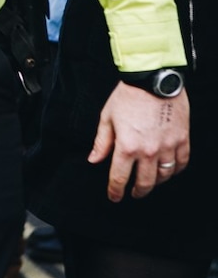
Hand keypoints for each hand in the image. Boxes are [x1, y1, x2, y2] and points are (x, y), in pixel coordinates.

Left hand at [89, 81, 189, 200]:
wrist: (154, 80)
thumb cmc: (128, 96)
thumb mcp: (107, 117)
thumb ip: (102, 142)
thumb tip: (94, 159)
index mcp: (127, 146)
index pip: (119, 177)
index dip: (115, 191)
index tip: (114, 196)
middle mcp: (149, 150)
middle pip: (145, 182)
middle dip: (137, 191)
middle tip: (133, 193)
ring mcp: (168, 146)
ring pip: (164, 176)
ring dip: (156, 182)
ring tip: (149, 182)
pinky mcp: (182, 139)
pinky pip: (181, 163)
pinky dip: (175, 170)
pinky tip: (169, 170)